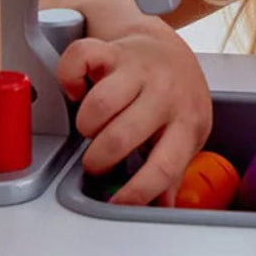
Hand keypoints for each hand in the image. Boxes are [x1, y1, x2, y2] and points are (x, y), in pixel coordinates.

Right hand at [57, 17, 211, 205]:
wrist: (167, 47)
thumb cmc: (175, 95)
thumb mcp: (184, 133)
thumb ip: (171, 171)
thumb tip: (160, 208)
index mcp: (186, 121)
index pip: (165, 165)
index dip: (138, 192)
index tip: (117, 204)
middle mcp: (164, 93)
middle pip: (122, 136)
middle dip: (100, 159)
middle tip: (98, 161)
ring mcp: (138, 68)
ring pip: (99, 103)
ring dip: (86, 125)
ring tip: (91, 128)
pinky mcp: (112, 50)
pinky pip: (79, 60)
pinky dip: (69, 79)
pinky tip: (78, 90)